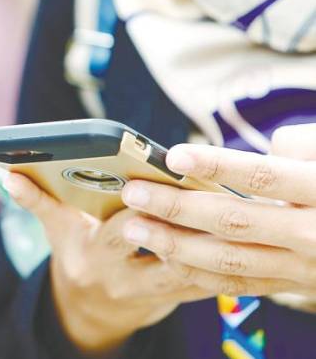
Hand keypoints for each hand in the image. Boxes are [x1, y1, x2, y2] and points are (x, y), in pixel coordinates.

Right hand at [3, 172, 208, 353]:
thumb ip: (35, 199)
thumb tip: (5, 172)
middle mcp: (126, 277)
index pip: (119, 234)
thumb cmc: (75, 254)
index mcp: (94, 256)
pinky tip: (237, 230)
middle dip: (183, 221)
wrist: (91, 311)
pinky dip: (226, 256)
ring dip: (212, 239)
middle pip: (162, 249)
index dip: (139, 211)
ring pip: (194, 266)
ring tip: (227, 206)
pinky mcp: (182, 297)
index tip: (157, 187)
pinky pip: (211, 280)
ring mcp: (157, 291)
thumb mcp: (55, 228)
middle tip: (201, 190)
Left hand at [120, 124, 315, 297]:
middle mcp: (315, 234)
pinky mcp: (294, 285)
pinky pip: (240, 284)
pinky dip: (199, 273)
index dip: (219, 164)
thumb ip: (304, 146)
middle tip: (134, 192)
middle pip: (236, 221)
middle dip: (178, 208)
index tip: (175, 154)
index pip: (266, 176)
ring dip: (176, 245)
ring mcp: (304, 267)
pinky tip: (165, 258)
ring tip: (135, 228)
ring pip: (230, 260)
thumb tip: (267, 149)